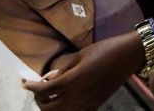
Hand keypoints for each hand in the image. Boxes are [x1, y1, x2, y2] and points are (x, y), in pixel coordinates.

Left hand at [23, 34, 142, 110]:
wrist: (128, 56)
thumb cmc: (105, 50)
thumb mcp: (80, 55)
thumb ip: (63, 69)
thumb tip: (49, 78)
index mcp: (74, 79)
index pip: (44, 91)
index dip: (31, 88)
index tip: (25, 82)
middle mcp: (79, 95)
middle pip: (48, 108)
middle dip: (39, 100)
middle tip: (38, 89)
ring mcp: (88, 102)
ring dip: (51, 107)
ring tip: (50, 96)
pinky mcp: (96, 105)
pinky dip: (65, 110)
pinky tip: (65, 100)